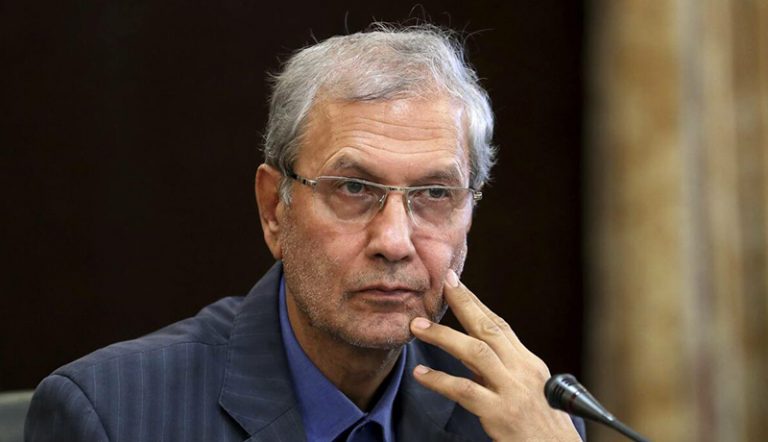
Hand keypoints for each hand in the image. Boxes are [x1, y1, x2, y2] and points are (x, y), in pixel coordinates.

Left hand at [409, 270, 579, 441]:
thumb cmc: (541, 424)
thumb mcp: (527, 389)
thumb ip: (502, 369)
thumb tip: (470, 351)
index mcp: (527, 363)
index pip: (500, 325)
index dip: (476, 302)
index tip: (455, 283)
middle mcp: (522, 370)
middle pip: (488, 329)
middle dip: (463, 304)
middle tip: (440, 286)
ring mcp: (512, 391)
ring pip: (475, 352)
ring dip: (443, 336)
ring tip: (417, 326)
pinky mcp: (500, 413)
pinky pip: (464, 390)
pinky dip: (439, 380)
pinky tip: (420, 374)